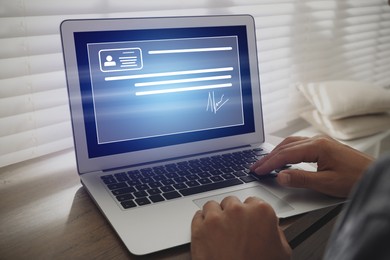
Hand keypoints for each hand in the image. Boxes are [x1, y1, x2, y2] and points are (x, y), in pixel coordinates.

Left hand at [191, 196, 290, 259]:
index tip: (248, 220)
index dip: (250, 213)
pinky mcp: (199, 229)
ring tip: (219, 231)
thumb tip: (272, 227)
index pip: (253, 201)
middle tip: (234, 230)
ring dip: (215, 215)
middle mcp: (238, 211)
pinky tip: (208, 232)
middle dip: (232, 213)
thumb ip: (276, 232)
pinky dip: (201, 223)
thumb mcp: (282, 251)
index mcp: (261, 212)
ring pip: (212, 206)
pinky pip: (197, 216)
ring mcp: (216, 218)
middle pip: (231, 202)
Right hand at [250, 135, 373, 197]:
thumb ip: (301, 179)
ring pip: (291, 143)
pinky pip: (299, 145)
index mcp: (317, 146)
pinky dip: (286, 151)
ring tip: (265, 163)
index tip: (257, 170)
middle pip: (285, 146)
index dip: (269, 163)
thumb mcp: (327, 183)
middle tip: (255, 166)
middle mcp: (317, 140)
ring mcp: (321, 142)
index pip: (285, 154)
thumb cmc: (356, 178)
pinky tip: (284, 158)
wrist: (375, 174)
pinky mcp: (324, 146)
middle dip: (268, 157)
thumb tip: (280, 177)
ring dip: (277, 152)